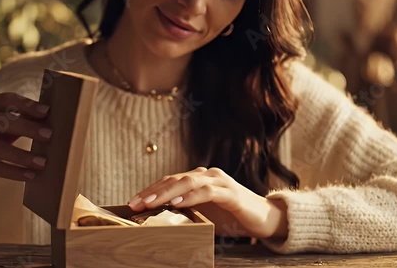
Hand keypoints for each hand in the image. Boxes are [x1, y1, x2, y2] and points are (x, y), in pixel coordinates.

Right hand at [0, 92, 52, 201]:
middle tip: (50, 135)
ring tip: (43, 162)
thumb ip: (19, 122)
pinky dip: (12, 172)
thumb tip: (50, 119)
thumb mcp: (0, 131)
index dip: (26, 104)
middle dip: (28, 127)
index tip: (47, 111)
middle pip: (1, 120)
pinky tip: (29, 176)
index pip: (5, 99)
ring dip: (23, 156)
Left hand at [127, 167, 287, 237]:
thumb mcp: (204, 214)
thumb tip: (158, 220)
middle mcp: (208, 175)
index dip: (150, 190)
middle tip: (135, 203)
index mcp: (199, 179)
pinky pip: (207, 192)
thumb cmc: (231, 216)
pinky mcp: (230, 193)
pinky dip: (191, 197)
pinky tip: (177, 203)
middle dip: (153, 191)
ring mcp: (219, 182)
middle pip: (174, 179)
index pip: (169, 181)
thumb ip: (185, 212)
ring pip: (188, 182)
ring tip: (151, 203)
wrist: (264, 219)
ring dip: (167, 193)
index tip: (132, 202)